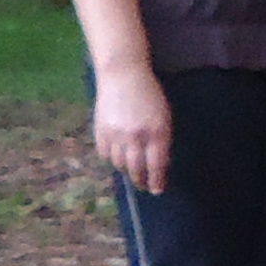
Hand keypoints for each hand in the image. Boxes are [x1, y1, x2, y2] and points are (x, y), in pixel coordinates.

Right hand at [93, 65, 173, 195]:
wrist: (123, 75)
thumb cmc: (149, 95)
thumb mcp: (164, 117)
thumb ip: (162, 140)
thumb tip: (158, 164)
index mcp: (157, 132)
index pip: (157, 165)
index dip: (157, 180)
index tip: (157, 190)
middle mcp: (136, 137)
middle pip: (137, 169)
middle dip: (141, 181)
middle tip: (144, 186)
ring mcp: (116, 135)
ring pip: (120, 163)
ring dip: (126, 169)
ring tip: (131, 170)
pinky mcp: (101, 131)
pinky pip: (105, 154)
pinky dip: (111, 157)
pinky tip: (117, 155)